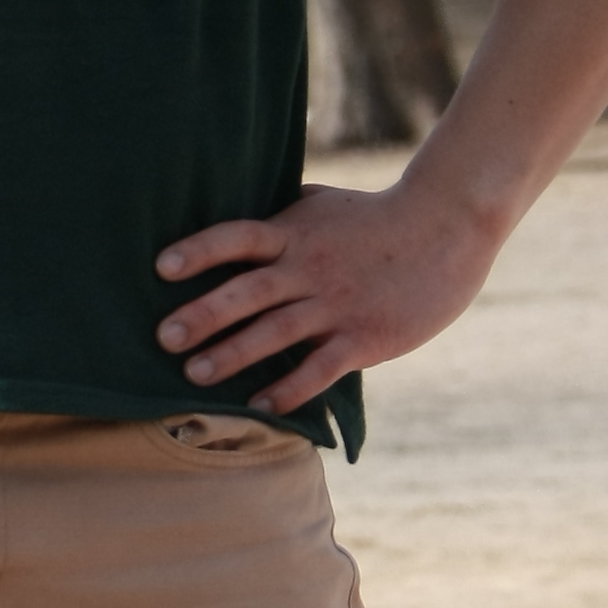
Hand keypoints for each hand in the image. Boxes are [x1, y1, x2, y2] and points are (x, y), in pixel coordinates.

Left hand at [152, 176, 502, 413]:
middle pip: (247, 292)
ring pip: (276, 333)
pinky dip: (288, 388)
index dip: (199, 251)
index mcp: (294, 233)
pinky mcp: (365, 337)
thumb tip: (230, 212)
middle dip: (202, 316)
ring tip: (193, 375)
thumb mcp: (320, 204)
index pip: (236, 238)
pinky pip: (319, 369)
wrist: (446, 227)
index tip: (161, 268)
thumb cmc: (374, 216)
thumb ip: (278, 215)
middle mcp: (309, 269)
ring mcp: (337, 305)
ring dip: (232, 355)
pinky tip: (259, 404)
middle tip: (164, 338)